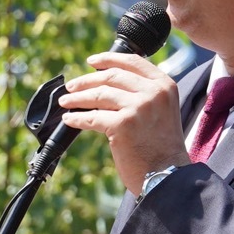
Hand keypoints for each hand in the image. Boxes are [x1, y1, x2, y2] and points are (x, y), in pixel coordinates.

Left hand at [58, 52, 189, 192]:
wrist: (168, 174)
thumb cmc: (163, 148)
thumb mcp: (163, 110)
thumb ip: (145, 94)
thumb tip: (109, 84)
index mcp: (164, 85)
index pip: (133, 62)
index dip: (109, 58)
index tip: (92, 61)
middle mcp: (153, 92)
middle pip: (112, 76)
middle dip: (87, 80)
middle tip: (71, 86)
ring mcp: (138, 107)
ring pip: (99, 94)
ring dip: (77, 98)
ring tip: (65, 102)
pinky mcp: (122, 124)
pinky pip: (92, 117)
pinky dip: (77, 118)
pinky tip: (70, 120)